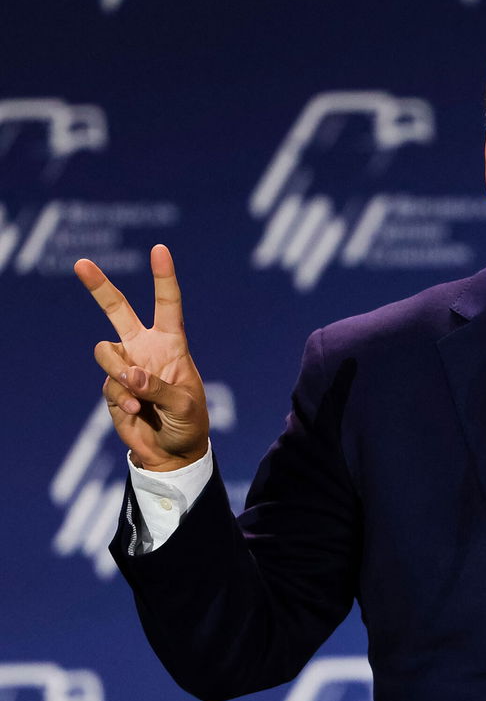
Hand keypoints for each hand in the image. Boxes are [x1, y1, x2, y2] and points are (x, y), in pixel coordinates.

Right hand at [75, 245, 208, 471]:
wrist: (173, 451)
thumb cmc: (189, 423)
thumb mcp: (185, 405)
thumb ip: (159, 388)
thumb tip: (130, 373)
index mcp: (172, 344)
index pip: (168, 304)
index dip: (163, 277)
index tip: (160, 249)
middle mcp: (145, 348)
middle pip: (118, 311)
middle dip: (99, 287)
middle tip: (81, 263)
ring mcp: (126, 367)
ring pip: (105, 352)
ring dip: (118, 371)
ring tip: (137, 395)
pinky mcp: (112, 388)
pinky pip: (109, 384)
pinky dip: (122, 398)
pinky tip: (135, 412)